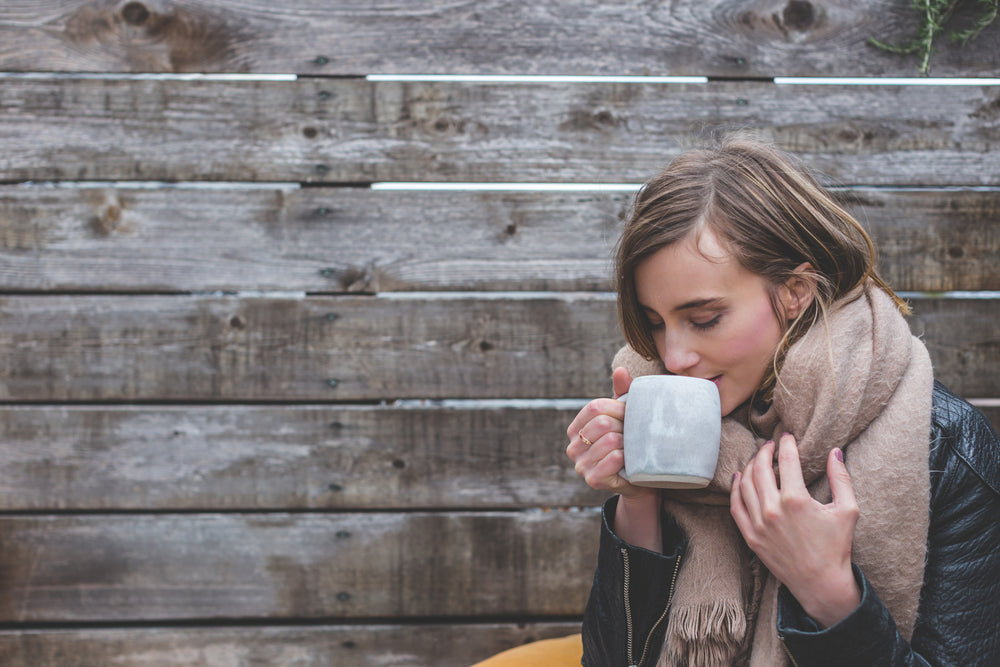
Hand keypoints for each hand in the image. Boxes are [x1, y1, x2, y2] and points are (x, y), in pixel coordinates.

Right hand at [566, 367, 652, 499]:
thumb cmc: (630, 444)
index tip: (631, 416)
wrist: (640, 479)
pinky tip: (630, 461)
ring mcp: (580, 465)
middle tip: (634, 435)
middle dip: (624, 427)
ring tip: (633, 448)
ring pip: (610, 440)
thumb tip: (620, 370)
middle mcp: (573, 447)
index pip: (595, 407)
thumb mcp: (624, 418)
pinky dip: (627, 457)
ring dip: (628, 443)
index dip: (618, 408)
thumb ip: (622, 393)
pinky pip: (613, 458)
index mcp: (575, 429)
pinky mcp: (593, 480)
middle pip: (602, 423)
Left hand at [730, 433, 860, 627]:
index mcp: (796, 500)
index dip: (786, 444)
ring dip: (750, 466)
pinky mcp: (750, 536)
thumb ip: (841, 478)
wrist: (821, 582)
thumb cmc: (837, 547)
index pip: (786, 460)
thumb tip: (835, 452)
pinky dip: (735, 489)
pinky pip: (735, 506)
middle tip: (770, 445)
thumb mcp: (847, 510)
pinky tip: (739, 477)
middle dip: (764, 451)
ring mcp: (758, 523)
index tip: (787, 437)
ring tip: (758, 459)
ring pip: (745, 484)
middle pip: (760, 468)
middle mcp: (772, 509)